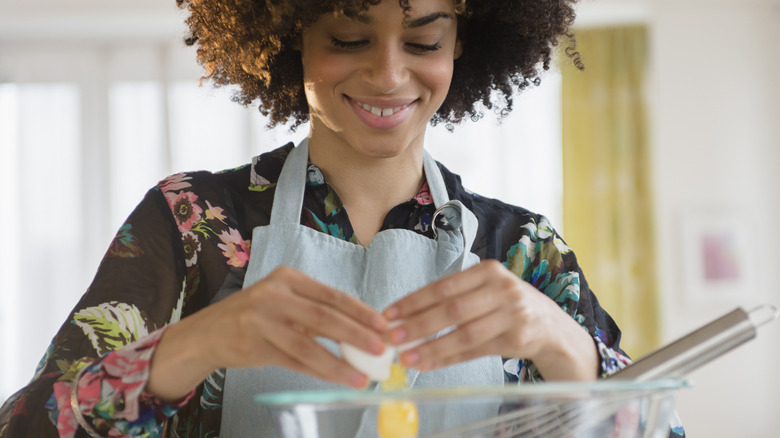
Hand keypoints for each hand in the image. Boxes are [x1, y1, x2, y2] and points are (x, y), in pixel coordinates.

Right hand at [147, 266, 387, 400]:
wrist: (207, 333)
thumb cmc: (256, 317)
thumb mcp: (284, 303)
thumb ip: (316, 312)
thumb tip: (362, 330)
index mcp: (288, 278)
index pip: (332, 295)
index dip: (361, 311)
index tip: (384, 325)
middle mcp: (274, 294)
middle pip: (324, 317)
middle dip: (357, 335)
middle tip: (381, 350)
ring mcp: (261, 319)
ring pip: (309, 344)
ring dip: (340, 362)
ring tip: (363, 376)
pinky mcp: (254, 345)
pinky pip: (294, 362)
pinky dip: (319, 372)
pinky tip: (337, 379)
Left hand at [382, 260, 598, 380]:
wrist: (551, 326)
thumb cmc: (507, 305)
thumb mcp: (485, 291)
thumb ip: (453, 299)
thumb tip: (405, 317)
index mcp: (488, 271)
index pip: (444, 286)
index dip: (414, 301)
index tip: (389, 314)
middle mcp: (503, 289)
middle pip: (452, 309)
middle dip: (417, 325)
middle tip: (392, 338)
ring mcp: (513, 314)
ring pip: (464, 334)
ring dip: (432, 348)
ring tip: (407, 358)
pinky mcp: (518, 339)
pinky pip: (476, 351)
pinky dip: (449, 359)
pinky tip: (429, 365)